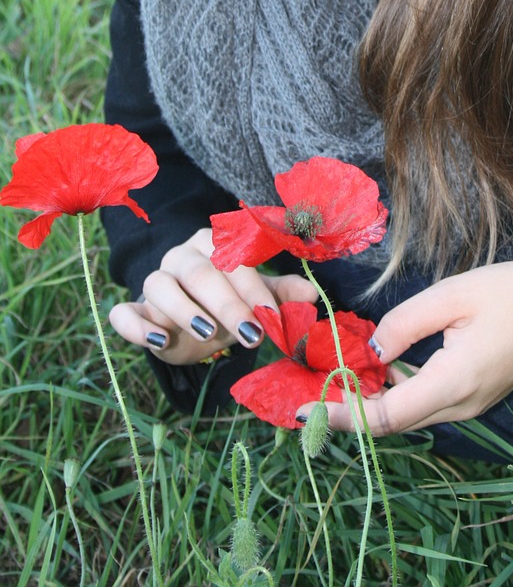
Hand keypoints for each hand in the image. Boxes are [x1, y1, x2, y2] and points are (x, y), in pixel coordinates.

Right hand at [108, 228, 317, 363]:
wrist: (191, 323)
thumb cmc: (229, 303)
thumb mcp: (255, 299)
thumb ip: (280, 295)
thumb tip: (313, 296)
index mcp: (213, 245)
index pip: (232, 261)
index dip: (252, 288)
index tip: (269, 317)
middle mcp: (181, 256)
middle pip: (200, 273)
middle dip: (226, 304)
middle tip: (250, 336)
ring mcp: (153, 280)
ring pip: (159, 285)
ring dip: (182, 310)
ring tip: (207, 334)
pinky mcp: (132, 308)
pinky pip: (124, 313)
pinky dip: (137, 327)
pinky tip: (158, 343)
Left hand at [307, 258, 512, 434]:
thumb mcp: (454, 295)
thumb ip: (406, 323)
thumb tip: (372, 351)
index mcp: (454, 382)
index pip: (386, 417)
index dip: (343, 417)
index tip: (304, 413)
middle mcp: (462, 405)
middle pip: (394, 422)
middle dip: (349, 411)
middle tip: (307, 393)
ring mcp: (472, 404)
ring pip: (410, 415)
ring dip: (372, 403)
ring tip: (332, 380)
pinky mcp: (477, 395)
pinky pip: (428, 404)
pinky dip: (397, 394)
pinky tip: (377, 370)